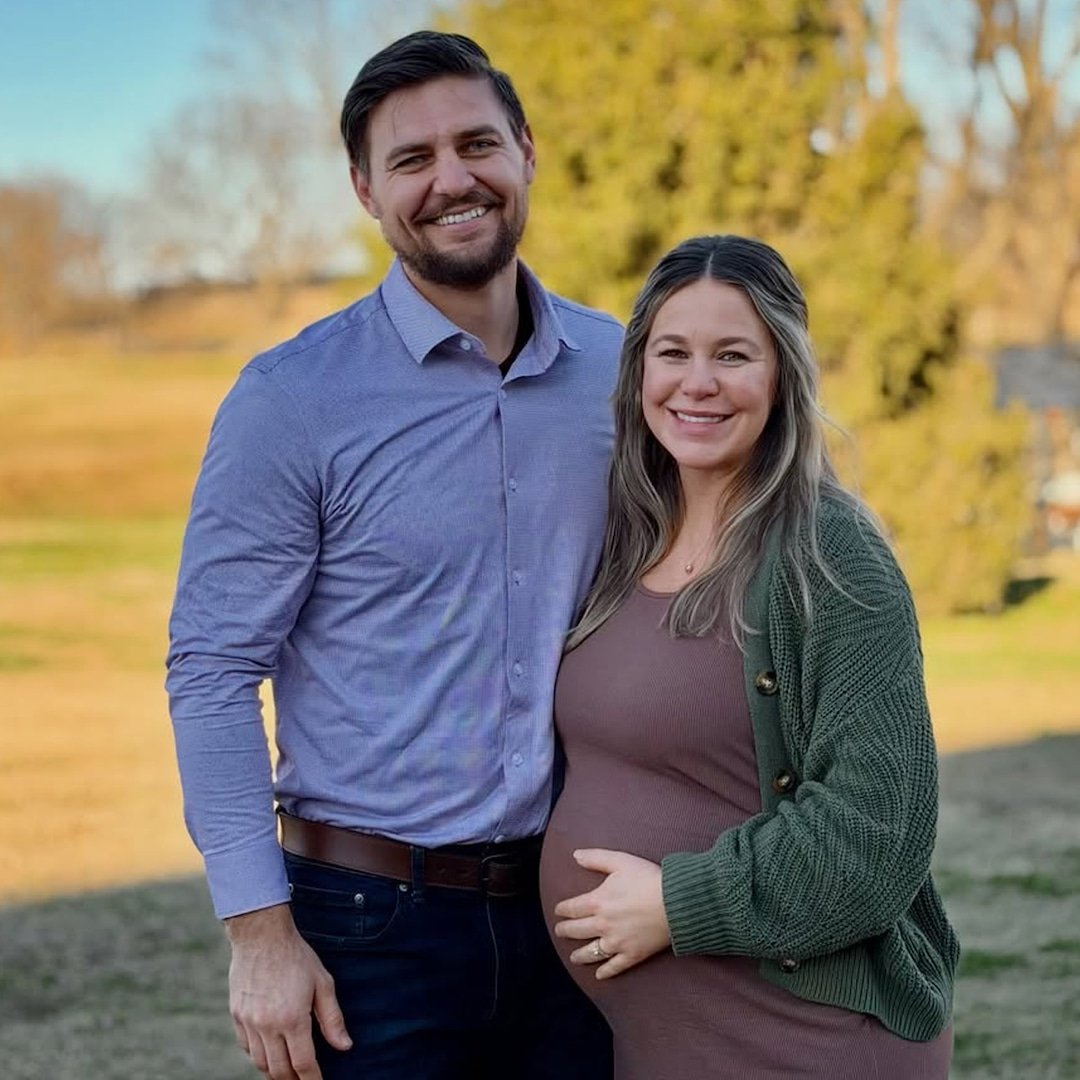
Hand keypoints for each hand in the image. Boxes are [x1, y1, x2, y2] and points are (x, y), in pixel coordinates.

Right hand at [226, 903, 351, 1078]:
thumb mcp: (323, 983)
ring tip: (288, 1072)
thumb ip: (333, 1019)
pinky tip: (269, 1052)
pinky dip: (258, 1055)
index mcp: (292, 1018)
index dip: (312, 1079)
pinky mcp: (237, 1016)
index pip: (303, 1064)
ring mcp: (249, 1022)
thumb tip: (345, 1046)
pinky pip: (247, 1047)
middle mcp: (268, 1025)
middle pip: (279, 1070)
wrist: (262, 936)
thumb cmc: (296, 957)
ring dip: (275, 1072)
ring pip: (260, 1063)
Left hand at [553, 849, 670, 979]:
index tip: (558, 911)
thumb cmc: (649, 878)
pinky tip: (599, 975)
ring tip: (573, 958)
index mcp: (597, 901)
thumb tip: (575, 855)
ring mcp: (617, 942)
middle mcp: (603, 924)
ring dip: (579, 956)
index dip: (562, 910)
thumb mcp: (620, 861)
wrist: (676, 902)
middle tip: (560, 932)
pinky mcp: (632, 954)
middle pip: (577, 931)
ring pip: (591, 953)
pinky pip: (614, 967)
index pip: (572, 908)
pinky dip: (605, 972)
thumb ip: (596, 858)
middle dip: (565, 931)